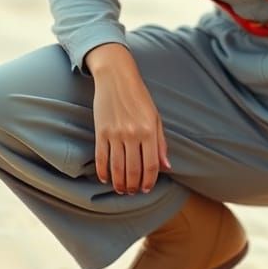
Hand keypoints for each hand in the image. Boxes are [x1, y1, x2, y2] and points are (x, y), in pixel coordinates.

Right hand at [84, 44, 170, 193]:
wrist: (116, 77)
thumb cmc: (139, 97)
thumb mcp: (156, 117)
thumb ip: (161, 143)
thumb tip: (167, 167)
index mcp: (149, 131)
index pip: (151, 165)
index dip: (149, 181)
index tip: (147, 189)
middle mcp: (132, 134)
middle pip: (133, 170)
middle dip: (133, 186)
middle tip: (133, 192)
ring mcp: (115, 134)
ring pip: (117, 168)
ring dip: (119, 183)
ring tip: (121, 189)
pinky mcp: (101, 132)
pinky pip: (101, 158)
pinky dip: (103, 172)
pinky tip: (106, 179)